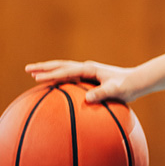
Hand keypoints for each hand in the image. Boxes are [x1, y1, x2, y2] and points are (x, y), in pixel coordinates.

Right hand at [23, 59, 137, 101]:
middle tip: (27, 69)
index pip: (65, 71)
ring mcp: (86, 72)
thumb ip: (103, 94)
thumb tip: (88, 99)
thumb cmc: (127, 86)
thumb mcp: (116, 91)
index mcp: (89, 69)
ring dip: (48, 71)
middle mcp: (85, 68)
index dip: (51, 74)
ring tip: (34, 75)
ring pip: (62, 69)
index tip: (37, 77)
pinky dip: (57, 78)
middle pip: (60, 66)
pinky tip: (53, 85)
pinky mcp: (87, 78)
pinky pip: (68, 77)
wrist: (136, 81)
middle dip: (43, 67)